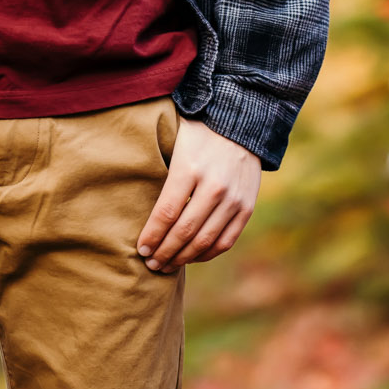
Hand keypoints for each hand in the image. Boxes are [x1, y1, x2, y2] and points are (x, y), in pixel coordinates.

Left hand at [136, 116, 259, 271]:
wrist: (241, 123)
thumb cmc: (198, 134)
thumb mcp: (175, 145)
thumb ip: (162, 176)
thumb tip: (141, 213)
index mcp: (191, 168)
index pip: (166, 213)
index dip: (152, 236)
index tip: (141, 250)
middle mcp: (214, 186)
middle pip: (184, 231)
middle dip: (164, 252)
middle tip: (151, 264)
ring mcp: (233, 199)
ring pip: (204, 241)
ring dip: (183, 258)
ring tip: (167, 265)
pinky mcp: (247, 207)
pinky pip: (225, 241)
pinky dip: (207, 254)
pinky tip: (192, 257)